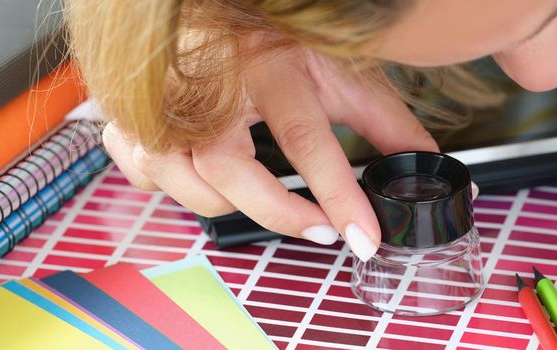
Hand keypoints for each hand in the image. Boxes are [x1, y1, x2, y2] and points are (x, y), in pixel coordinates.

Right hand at [102, 44, 442, 260]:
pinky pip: (149, 177)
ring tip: (268, 198)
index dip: (339, 197)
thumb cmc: (277, 37)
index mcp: (266, 64)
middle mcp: (212, 86)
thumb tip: (422, 162)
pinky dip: (178, 189)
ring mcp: (166, 104)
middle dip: (281, 215)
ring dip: (231, 204)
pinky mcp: (134, 120)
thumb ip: (383, 121)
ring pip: (187, 183)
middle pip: (229, 172)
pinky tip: (205, 176)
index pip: (304, 140)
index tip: (364, 237)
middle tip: (324, 230)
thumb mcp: (338, 71)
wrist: (217, 8)